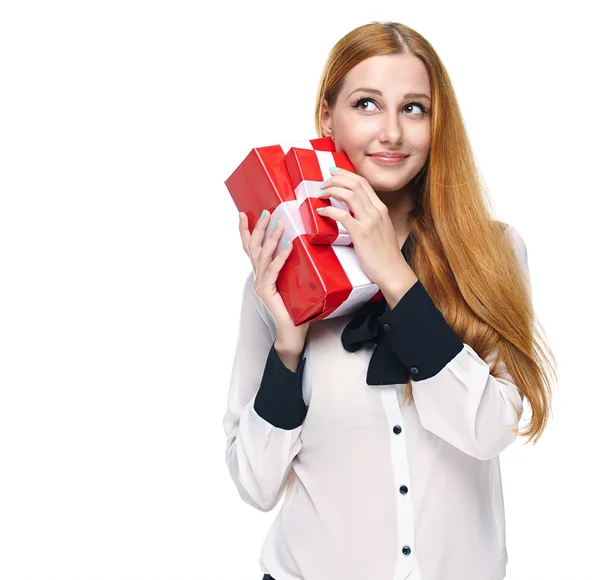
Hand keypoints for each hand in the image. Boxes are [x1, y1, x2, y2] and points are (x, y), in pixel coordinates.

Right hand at [239, 210, 309, 349]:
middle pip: (254, 248)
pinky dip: (280, 258)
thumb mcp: (292, 282)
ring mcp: (260, 285)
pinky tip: (287, 247)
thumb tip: (302, 246)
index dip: (246, 231)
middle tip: (265, 212)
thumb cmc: (295, 308)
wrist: (292, 332)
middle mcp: (258, 277)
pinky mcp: (267, 292)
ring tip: (279, 223)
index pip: (251, 249)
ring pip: (262, 256)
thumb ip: (291, 267)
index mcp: (262, 274)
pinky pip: (273, 271)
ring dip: (271, 238)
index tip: (243, 214)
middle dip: (258, 228)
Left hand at [316, 167, 413, 292]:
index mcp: (381, 208)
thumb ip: (369, 217)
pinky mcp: (361, 234)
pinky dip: (329, 210)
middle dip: (336, 179)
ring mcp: (369, 222)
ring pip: (349, 194)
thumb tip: (353, 212)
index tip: (333, 172)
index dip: (346, 174)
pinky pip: (342, 215)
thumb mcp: (381, 228)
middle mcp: (376, 211)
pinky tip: (321, 211)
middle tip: (323, 183)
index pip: (363, 182)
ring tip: (321, 194)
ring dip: (332, 190)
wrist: (393, 271)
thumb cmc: (385, 254)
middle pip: (355, 184)